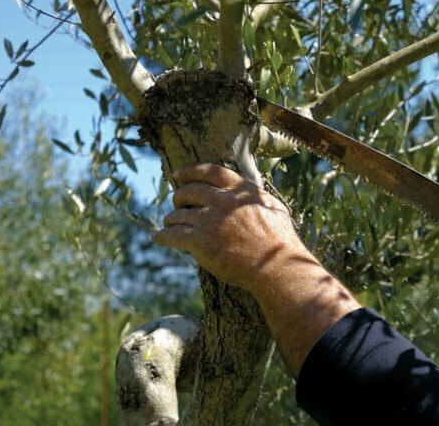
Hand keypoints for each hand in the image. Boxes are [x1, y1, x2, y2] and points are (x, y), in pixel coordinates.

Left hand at [153, 163, 360, 376]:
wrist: (276, 268)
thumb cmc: (280, 243)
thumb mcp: (274, 209)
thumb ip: (257, 198)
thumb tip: (250, 192)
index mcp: (241, 190)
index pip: (211, 171)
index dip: (191, 170)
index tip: (179, 174)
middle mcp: (223, 201)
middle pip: (190, 190)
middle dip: (179, 196)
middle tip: (177, 202)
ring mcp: (210, 220)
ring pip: (179, 214)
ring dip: (171, 218)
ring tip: (169, 223)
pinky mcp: (200, 241)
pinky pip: (173, 234)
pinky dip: (162, 235)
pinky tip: (158, 238)